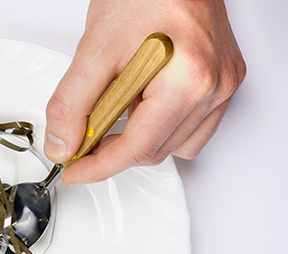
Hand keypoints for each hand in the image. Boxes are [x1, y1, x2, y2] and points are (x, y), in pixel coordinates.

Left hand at [44, 0, 245, 184]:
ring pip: (175, 145)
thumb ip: (72, 103)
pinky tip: (143, 106)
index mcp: (187, 80)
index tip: (75, 170)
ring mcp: (223, 84)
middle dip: (114, 151)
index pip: (138, 148)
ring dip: (139, 140)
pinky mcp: (225, 79)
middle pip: (155, 150)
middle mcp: (214, 86)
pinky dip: (163, 128)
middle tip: (82, 139)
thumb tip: (62, 144)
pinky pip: (194, 128)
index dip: (99, 167)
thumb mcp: (94, 49)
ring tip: (114, 111)